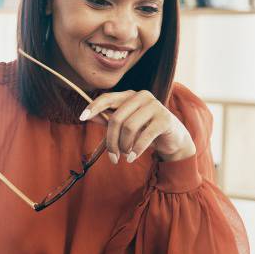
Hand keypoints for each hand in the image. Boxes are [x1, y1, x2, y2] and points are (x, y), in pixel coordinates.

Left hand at [80, 90, 195, 162]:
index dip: (93, 107)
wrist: (173, 139)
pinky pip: (144, 136)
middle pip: (116, 118)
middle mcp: (142, 96)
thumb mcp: (126, 126)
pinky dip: (136, 150)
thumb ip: (109, 120)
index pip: (107, 98)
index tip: (81, 117)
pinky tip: (132, 158)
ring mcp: (155, 106)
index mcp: (130, 95)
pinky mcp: (165, 119)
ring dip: (124, 146)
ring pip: (129, 127)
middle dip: (111, 141)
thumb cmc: (145, 131)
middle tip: (112, 157)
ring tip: (125, 155)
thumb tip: (89, 117)